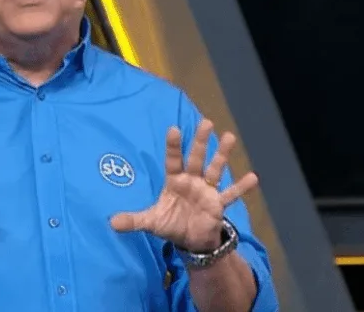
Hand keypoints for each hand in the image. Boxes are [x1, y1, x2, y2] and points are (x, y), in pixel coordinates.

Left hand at [110, 119, 257, 251]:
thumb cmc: (171, 224)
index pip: (173, 160)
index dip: (174, 146)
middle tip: (206, 122)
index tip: (174, 128)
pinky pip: (230, 194)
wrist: (191, 241)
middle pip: (197, 158)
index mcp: (174, 181)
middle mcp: (192, 181)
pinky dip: (241, 187)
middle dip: (201, 142)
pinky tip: (253, 177)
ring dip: (222, 155)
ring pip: (215, 170)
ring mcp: (207, 191)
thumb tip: (111, 222)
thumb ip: (133, 220)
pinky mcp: (218, 204)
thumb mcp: (151, 222)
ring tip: (229, 136)